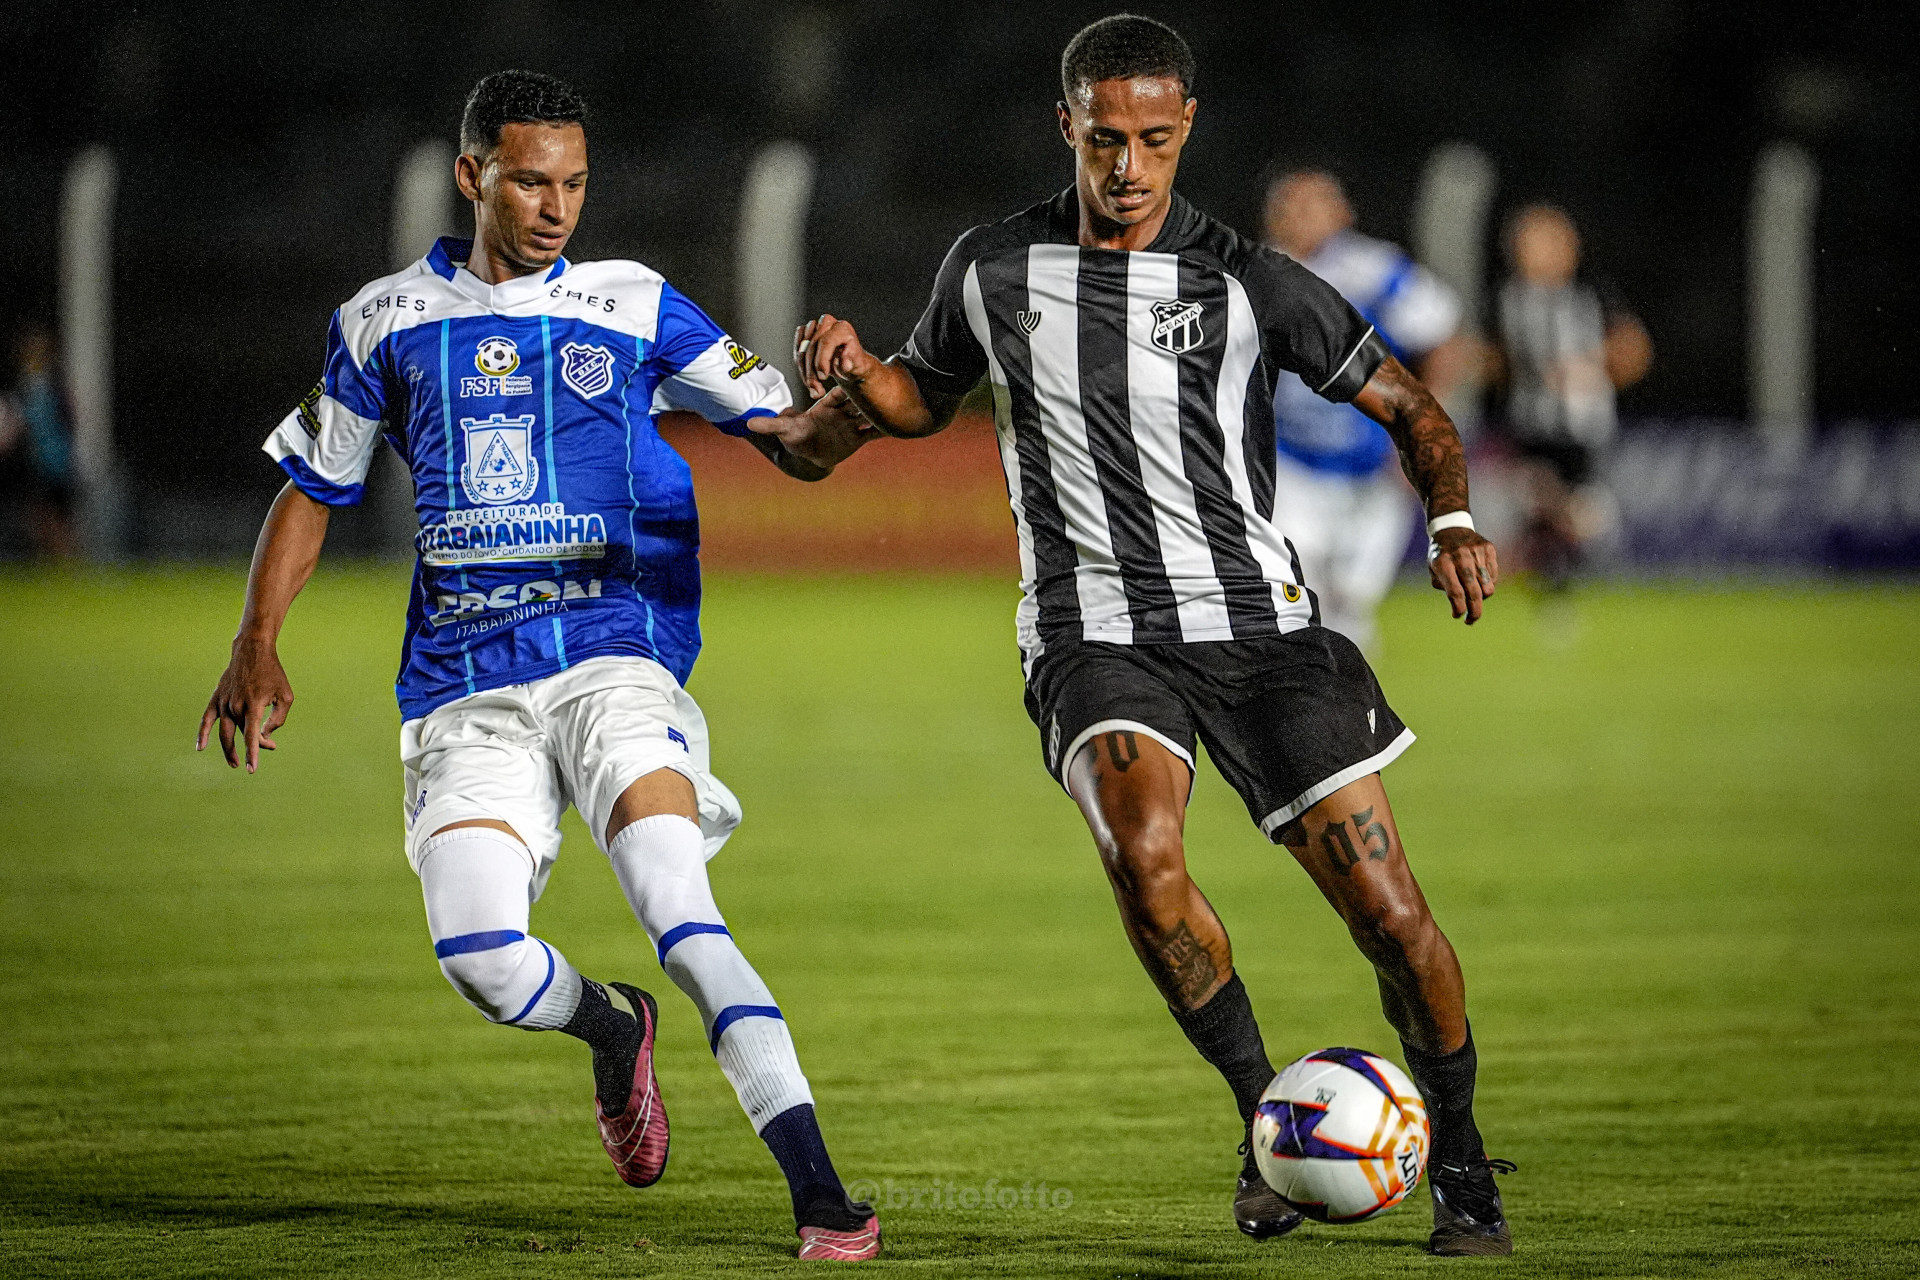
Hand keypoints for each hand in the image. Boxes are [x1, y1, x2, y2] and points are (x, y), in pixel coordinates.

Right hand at [196, 637, 293, 771]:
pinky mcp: (216, 698)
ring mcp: (224, 702)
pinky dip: (202, 734)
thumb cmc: (273, 674)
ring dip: (230, 748)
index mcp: (254, 704)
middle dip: (255, 746)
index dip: (252, 754)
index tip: (251, 769)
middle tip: (270, 748)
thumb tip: (264, 736)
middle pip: (241, 734)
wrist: (253, 651)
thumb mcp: (285, 696)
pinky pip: (206, 719)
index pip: (251, 736)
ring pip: (225, 731)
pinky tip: (200, 747)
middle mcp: (236, 705)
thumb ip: (277, 719)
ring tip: (235, 763)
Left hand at [748, 386, 878, 471]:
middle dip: (866, 397)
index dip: (846, 388)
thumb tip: (749, 422)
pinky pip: (873, 433)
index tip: (853, 383)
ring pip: (868, 415)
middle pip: (857, 401)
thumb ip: (771, 424)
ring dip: (877, 412)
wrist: (810, 454)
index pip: (838, 394)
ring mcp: (852, 423)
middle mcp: (841, 411)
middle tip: (876, 393)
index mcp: (826, 405)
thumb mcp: (784, 430)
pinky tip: (895, 428)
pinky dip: (883, 430)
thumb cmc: (796, 437)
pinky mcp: (859, 437)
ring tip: (891, 411)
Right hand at [794, 314, 880, 400]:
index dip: (822, 360)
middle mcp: (828, 323)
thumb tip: (845, 364)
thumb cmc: (854, 364)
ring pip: (802, 350)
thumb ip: (851, 363)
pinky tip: (808, 378)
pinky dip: (801, 367)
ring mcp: (815, 327)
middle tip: (817, 388)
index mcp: (842, 328)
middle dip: (812, 371)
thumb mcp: (857, 366)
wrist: (849, 365)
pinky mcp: (805, 334)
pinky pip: (797, 351)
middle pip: (812, 347)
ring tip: (814, 387)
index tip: (823, 376)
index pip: (826, 341)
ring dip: (805, 372)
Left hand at [1428, 527, 1498, 623]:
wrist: (1452, 527)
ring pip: (1487, 586)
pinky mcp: (1489, 548)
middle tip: (1471, 620)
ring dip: (1482, 597)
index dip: (1459, 608)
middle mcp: (1461, 556)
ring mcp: (1477, 551)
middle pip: (1474, 592)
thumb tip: (1459, 605)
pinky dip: (1488, 583)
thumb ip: (1444, 587)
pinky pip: (1493, 575)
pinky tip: (1479, 580)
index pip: (1455, 592)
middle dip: (1474, 611)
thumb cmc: (1441, 554)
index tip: (1458, 616)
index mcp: (1443, 562)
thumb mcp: (1434, 569)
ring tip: (1474, 597)